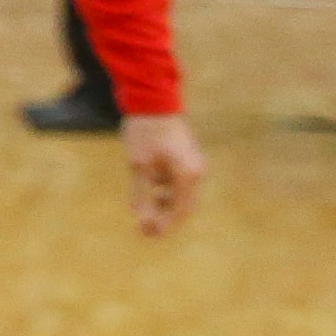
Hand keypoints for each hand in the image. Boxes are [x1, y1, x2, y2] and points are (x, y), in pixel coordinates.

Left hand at [121, 110, 204, 234]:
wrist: (153, 101)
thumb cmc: (145, 133)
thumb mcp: (139, 166)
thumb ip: (142, 195)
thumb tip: (144, 222)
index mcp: (187, 176)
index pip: (180, 211)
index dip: (164, 225)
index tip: (148, 235)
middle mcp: (196, 171)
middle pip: (182, 204)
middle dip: (163, 216)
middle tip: (143, 227)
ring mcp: (193, 163)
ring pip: (178, 192)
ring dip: (161, 201)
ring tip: (141, 205)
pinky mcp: (186, 156)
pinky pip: (177, 180)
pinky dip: (163, 187)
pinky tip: (147, 186)